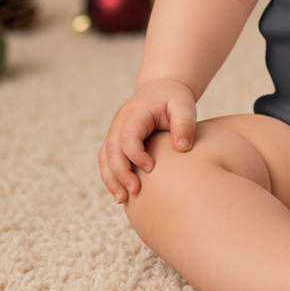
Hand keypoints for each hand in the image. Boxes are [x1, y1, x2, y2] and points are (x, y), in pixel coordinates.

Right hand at [98, 80, 197, 203]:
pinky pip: (107, 162)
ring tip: (123, 199)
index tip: (151, 168)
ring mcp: (115, 132)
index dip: (136, 155)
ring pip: (105, 158)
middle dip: (121, 173)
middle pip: (111, 151)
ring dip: (112, 179)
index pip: (128, 136)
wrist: (161, 91)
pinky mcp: (116, 142)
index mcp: (135, 113)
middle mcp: (119, 123)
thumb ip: (184, 123)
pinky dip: (111, 177)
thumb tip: (182, 148)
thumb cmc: (173, 99)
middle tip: (136, 190)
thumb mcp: (184, 104)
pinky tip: (121, 194)